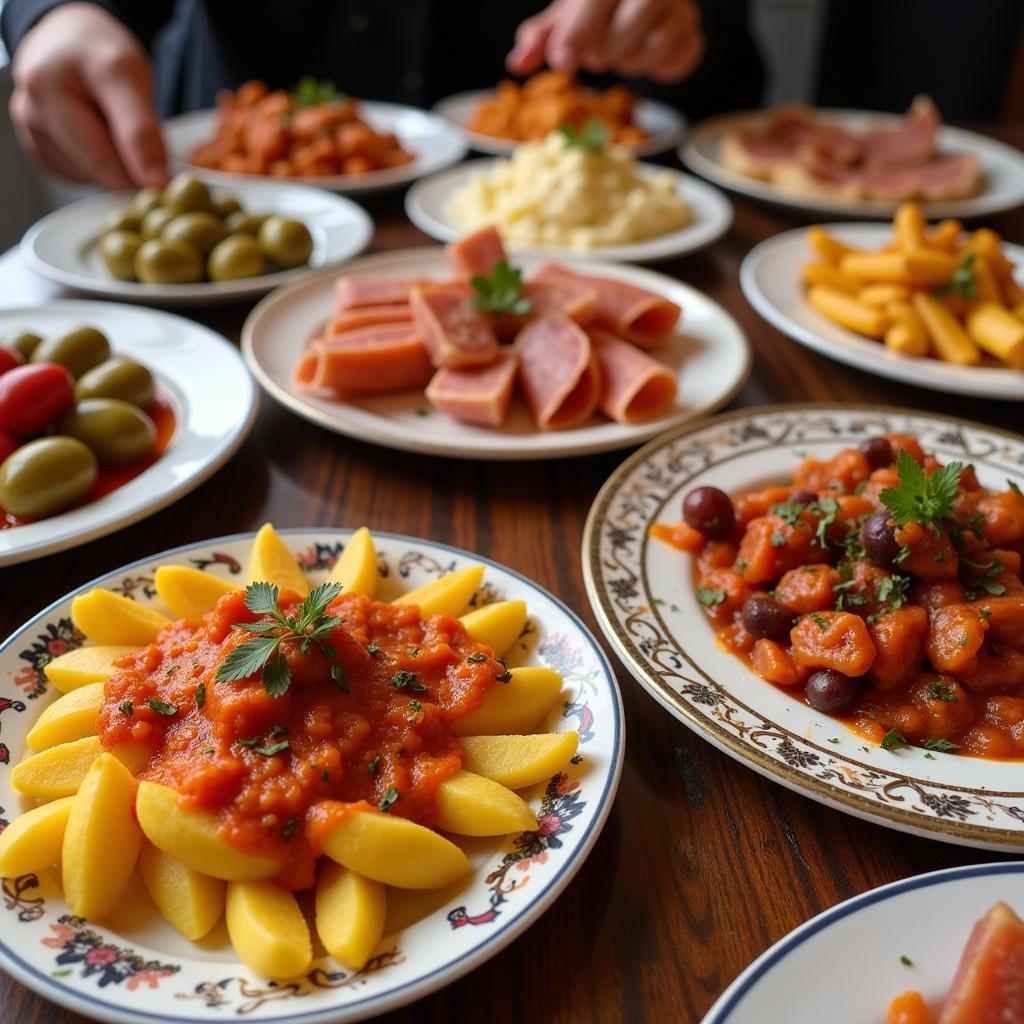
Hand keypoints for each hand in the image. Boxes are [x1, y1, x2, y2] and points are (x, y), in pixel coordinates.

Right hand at [10, 2, 167, 188]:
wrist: (68, 43)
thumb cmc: (97, 54)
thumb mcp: (128, 74)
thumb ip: (142, 128)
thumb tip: (154, 180)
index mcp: (49, 86)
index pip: (101, 155)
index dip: (140, 175)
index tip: (166, 181)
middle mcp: (31, 111)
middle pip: (95, 169)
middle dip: (128, 167)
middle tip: (145, 146)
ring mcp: (30, 133)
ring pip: (88, 177)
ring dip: (113, 166)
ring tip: (114, 129)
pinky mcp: (37, 151)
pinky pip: (79, 177)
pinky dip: (97, 167)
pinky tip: (99, 139)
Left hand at [508, 0, 704, 83]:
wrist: (642, 10)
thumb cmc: (596, 14)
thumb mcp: (563, 22)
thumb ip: (540, 39)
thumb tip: (516, 63)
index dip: (578, 30)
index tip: (561, 61)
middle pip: (633, 17)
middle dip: (606, 49)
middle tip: (597, 57)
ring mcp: (678, 7)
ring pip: (655, 41)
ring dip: (629, 60)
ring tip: (620, 54)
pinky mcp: (691, 33)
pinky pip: (675, 58)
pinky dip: (654, 69)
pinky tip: (642, 58)